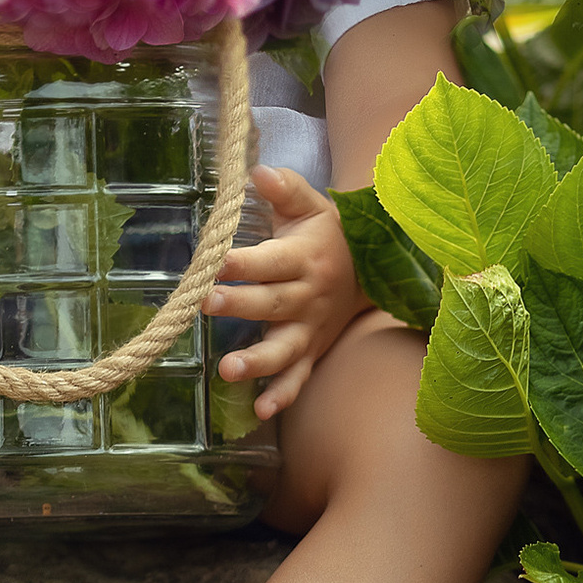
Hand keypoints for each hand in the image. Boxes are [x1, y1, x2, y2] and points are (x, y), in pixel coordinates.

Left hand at [202, 167, 366, 416]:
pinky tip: (261, 410)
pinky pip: (300, 377)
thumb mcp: (312, 205)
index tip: (214, 260)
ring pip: (285, 348)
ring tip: (228, 370)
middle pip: (272, 303)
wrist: (375, 270)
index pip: (270, 260)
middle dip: (240, 305)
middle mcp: (307, 296)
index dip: (242, 261)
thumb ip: (285, 188)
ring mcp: (310, 328)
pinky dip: (283, 394)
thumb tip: (257, 172)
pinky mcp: (312, 351)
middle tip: (207, 303)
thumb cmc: (329, 234)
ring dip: (258, 362)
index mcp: (303, 257)